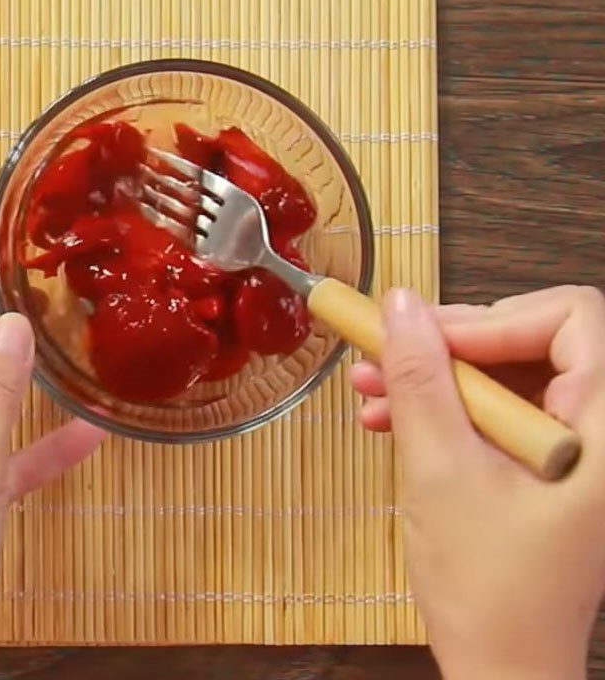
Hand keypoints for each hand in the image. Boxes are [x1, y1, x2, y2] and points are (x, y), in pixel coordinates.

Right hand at [350, 286, 604, 679]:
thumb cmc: (484, 584)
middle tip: (382, 354)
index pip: (573, 318)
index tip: (426, 341)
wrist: (501, 671)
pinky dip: (445, 410)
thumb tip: (399, 303)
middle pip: (531, 340)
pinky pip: (497, 411)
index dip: (494, 319)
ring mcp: (576, 447)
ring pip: (505, 374)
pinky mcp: (546, 463)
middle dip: (448, 346)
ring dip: (435, 378)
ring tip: (369, 391)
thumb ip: (420, 378)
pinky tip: (389, 421)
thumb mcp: (439, 469)